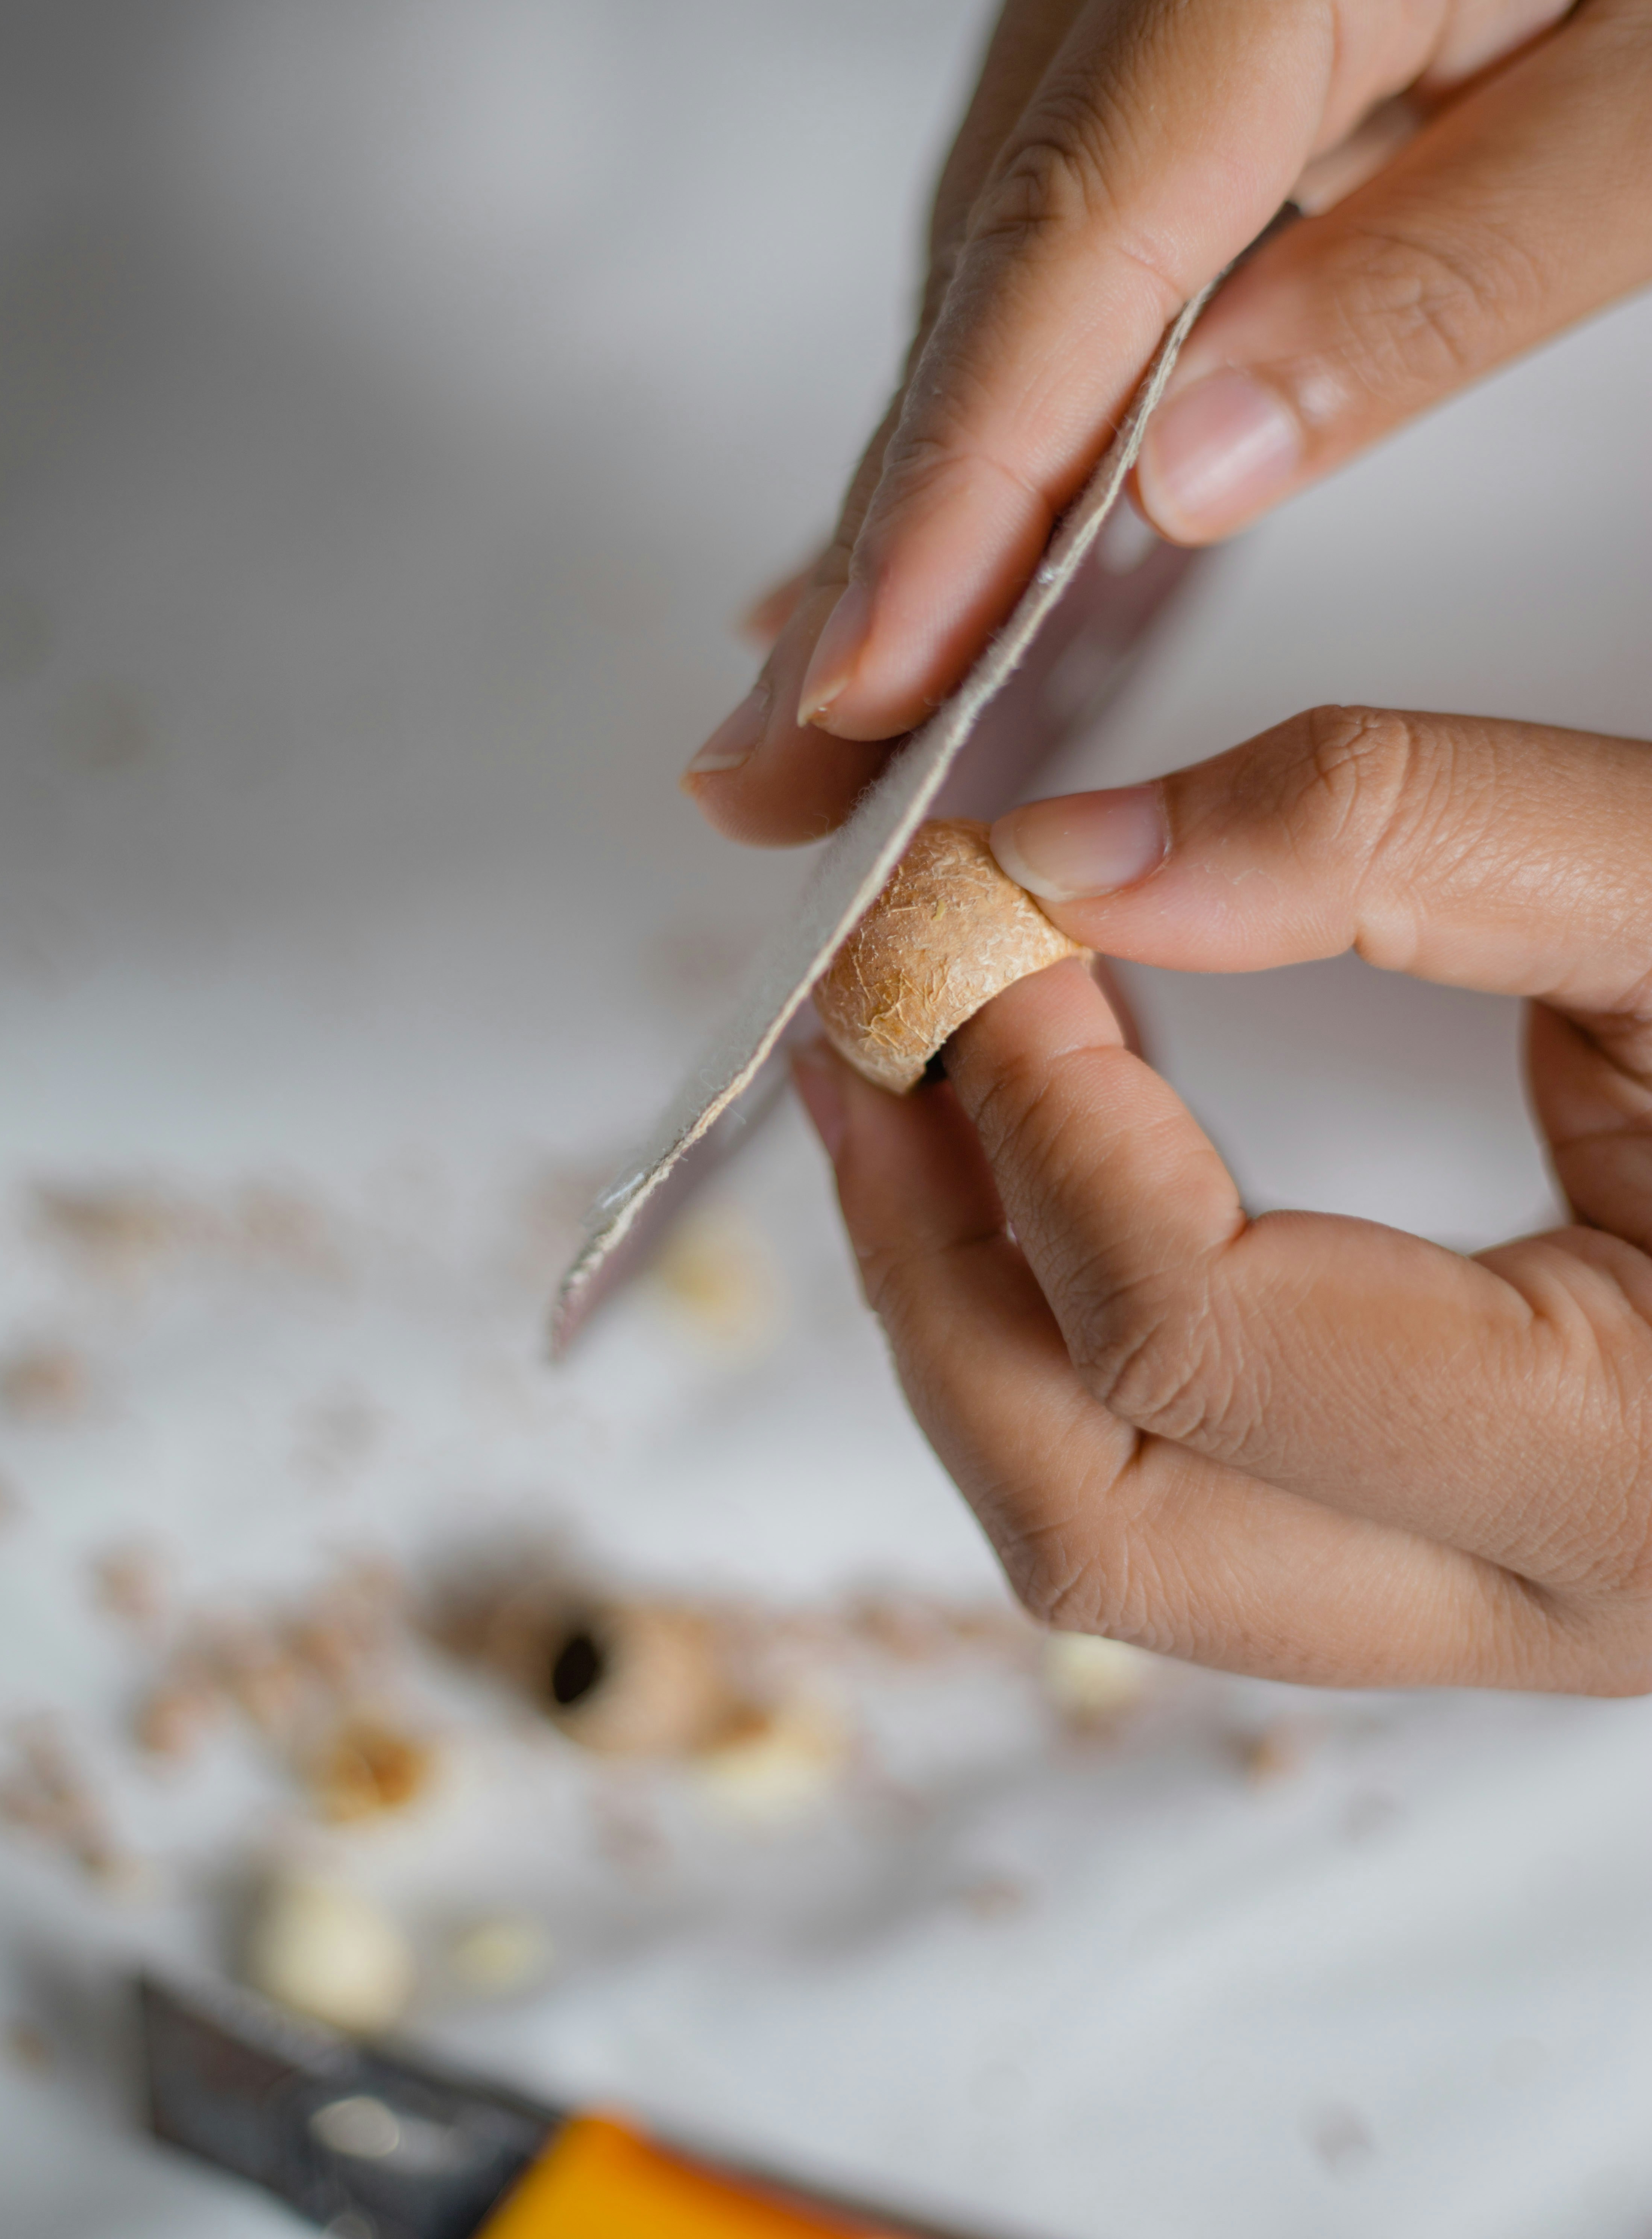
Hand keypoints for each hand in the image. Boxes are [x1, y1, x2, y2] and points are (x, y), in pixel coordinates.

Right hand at [686, 0, 1651, 846]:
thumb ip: (1442, 276)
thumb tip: (1195, 469)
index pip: (1069, 249)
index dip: (957, 492)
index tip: (875, 680)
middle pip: (989, 273)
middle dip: (892, 544)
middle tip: (788, 765)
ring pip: (996, 261)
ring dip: (930, 489)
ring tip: (850, 703)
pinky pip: (1045, 218)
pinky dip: (1001, 394)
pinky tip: (929, 536)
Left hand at [793, 709, 1651, 1691]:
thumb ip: (1404, 838)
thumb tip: (1079, 855)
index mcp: (1634, 1466)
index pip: (1188, 1330)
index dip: (1036, 1102)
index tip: (976, 912)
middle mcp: (1550, 1602)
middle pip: (1091, 1510)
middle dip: (931, 1258)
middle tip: (875, 1029)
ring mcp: (1492, 1614)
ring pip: (1107, 1540)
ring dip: (968, 1307)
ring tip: (920, 1091)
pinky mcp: (1456, 1562)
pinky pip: (1177, 1502)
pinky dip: (1061, 1336)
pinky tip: (1045, 1171)